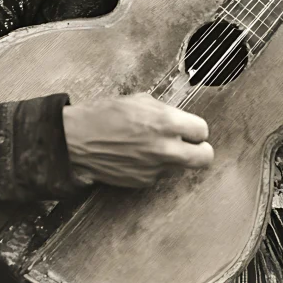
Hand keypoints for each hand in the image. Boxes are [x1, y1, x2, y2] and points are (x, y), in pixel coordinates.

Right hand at [62, 93, 213, 187]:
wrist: (77, 140)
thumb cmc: (105, 115)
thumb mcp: (140, 101)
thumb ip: (165, 111)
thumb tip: (179, 118)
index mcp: (166, 123)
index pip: (203, 131)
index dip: (196, 129)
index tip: (191, 129)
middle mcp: (165, 148)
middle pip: (204, 158)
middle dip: (201, 151)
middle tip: (192, 145)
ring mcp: (155, 168)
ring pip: (182, 167)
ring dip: (175, 159)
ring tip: (154, 147)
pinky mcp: (143, 182)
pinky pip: (160, 174)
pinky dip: (156, 167)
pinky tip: (139, 155)